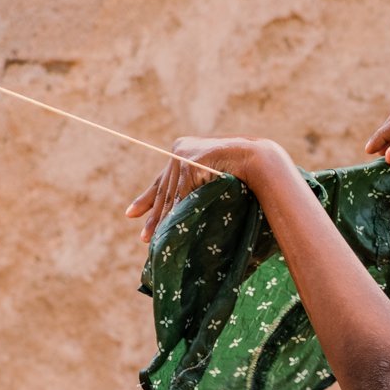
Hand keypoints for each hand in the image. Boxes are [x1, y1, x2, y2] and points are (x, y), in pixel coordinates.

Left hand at [124, 136, 280, 243]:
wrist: (258, 159)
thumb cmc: (243, 172)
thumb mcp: (212, 182)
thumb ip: (196, 189)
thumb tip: (185, 209)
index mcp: (183, 152)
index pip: (162, 182)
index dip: (146, 200)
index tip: (131, 214)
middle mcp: (179, 151)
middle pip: (164, 190)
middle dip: (154, 217)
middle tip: (145, 238)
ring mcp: (183, 154)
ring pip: (171, 194)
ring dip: (164, 219)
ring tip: (157, 238)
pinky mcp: (191, 162)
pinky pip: (182, 193)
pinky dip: (178, 212)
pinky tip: (172, 227)